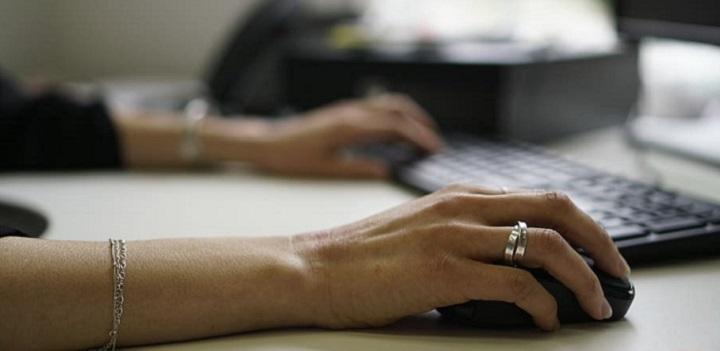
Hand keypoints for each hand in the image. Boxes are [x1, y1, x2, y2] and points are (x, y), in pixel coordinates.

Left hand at [252, 94, 442, 176]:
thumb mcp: (326, 169)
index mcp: (349, 127)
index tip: (434, 148)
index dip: (418, 137)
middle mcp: (351, 112)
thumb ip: (358, 169)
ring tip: (422, 132)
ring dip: (409, 114)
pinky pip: (376, 106)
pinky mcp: (343, 110)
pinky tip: (396, 129)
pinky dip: (394, 114)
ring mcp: (347, 108)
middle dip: (420, 123)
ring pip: (388, 103)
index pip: (394, 127)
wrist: (267, 142)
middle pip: (397, 109)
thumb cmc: (291, 157)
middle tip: (435, 142)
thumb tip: (386, 170)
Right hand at [293, 184, 630, 330]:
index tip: (597, 248)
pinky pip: (515, 285)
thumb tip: (508, 258)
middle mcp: (461, 207)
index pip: (538, 197)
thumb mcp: (419, 227)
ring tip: (593, 303)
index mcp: (458, 194)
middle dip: (599, 240)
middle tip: (616, 270)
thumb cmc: (362, 255)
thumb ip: (463, 230)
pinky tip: (544, 319)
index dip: (579, 222)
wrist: (314, 268)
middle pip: (556, 208)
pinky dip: (542, 305)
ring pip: (544, 245)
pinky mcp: (444, 271)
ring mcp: (454, 236)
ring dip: (582, 277)